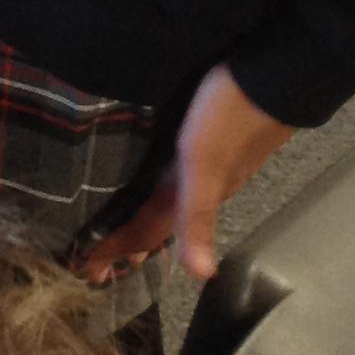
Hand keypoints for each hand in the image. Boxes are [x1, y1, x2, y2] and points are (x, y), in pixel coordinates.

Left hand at [73, 64, 293, 286]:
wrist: (271, 77)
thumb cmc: (228, 116)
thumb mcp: (205, 162)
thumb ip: (198, 214)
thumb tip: (200, 276)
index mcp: (189, 193)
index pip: (147, 233)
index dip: (116, 252)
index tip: (84, 273)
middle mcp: (198, 185)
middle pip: (156, 224)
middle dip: (126, 244)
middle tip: (95, 262)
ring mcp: (205, 164)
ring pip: (166, 203)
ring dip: (142, 221)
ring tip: (122, 232)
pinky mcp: (207, 140)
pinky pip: (173, 178)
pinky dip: (157, 191)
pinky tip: (155, 179)